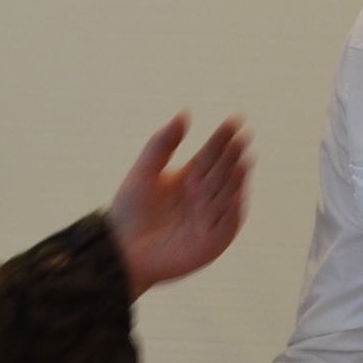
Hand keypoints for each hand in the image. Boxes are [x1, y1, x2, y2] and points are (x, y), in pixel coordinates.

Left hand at [107, 114, 252, 296]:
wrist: (120, 248)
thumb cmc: (129, 210)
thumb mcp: (145, 170)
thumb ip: (163, 144)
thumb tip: (184, 113)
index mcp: (190, 179)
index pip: (210, 155)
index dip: (222, 139)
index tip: (234, 120)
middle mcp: (204, 197)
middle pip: (222, 172)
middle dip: (232, 155)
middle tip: (241, 137)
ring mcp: (209, 219)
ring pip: (227, 196)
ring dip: (236, 180)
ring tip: (242, 161)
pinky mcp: (211, 243)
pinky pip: (227, 225)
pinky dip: (232, 211)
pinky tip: (236, 195)